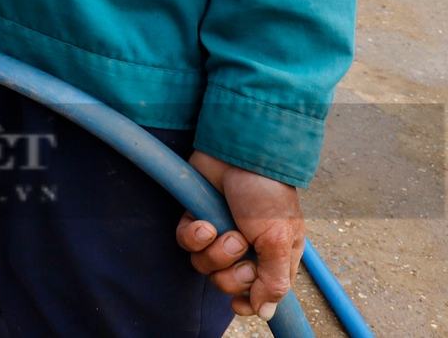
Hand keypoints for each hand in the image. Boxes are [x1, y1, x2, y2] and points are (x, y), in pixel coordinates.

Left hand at [174, 151, 304, 320]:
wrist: (238, 153)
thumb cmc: (266, 194)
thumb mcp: (279, 240)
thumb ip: (273, 280)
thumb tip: (265, 313)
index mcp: (274, 255)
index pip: (259, 293)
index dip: (246, 300)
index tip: (238, 302)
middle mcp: (246, 247)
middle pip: (227, 283)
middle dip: (230, 272)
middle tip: (239, 246)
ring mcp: (220, 232)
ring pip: (204, 265)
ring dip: (214, 251)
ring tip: (224, 230)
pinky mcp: (197, 216)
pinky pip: (186, 243)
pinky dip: (193, 235)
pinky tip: (203, 222)